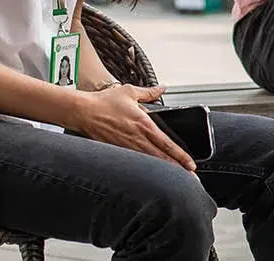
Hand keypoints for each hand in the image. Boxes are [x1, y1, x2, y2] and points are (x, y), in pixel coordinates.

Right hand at [69, 84, 196, 170]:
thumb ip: (149, 93)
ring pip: (149, 164)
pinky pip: (134, 164)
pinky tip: (151, 179)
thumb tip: (162, 88)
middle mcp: (137, 138)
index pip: (167, 144)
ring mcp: (126, 147)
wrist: (82, 112)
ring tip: (176, 185)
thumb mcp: (130, 92)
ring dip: (163, 174)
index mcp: (144, 124)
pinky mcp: (116, 152)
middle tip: (191, 181)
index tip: (191, 165)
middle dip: (178, 170)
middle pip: (161, 159)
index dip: (181, 156)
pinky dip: (144, 172)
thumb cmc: (104, 102)